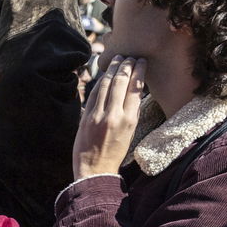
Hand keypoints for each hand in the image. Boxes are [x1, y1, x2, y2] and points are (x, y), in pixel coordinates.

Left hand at [74, 56, 146, 179]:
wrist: (94, 170)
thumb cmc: (114, 153)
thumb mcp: (130, 132)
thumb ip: (130, 111)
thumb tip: (131, 91)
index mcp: (130, 120)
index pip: (135, 88)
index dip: (138, 71)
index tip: (141, 61)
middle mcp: (114, 115)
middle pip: (121, 81)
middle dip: (126, 65)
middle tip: (129, 56)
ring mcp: (98, 115)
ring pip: (106, 84)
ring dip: (112, 69)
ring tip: (118, 59)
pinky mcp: (85, 117)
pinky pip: (94, 94)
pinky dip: (100, 81)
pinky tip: (105, 74)